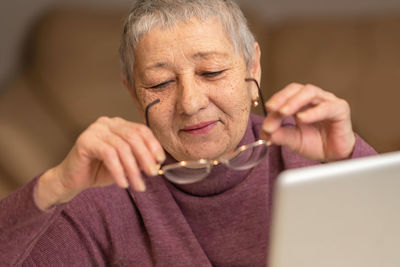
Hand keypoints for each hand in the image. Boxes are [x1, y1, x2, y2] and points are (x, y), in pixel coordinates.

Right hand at [35, 117, 164, 209]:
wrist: (72, 179)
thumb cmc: (100, 170)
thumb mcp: (126, 163)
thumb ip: (139, 159)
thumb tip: (157, 162)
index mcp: (118, 124)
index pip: (141, 130)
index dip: (153, 145)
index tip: (160, 161)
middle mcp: (107, 123)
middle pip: (133, 137)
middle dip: (145, 157)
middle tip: (152, 174)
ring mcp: (95, 130)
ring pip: (122, 147)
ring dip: (133, 169)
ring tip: (138, 185)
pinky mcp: (85, 141)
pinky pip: (109, 155)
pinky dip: (119, 171)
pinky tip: (123, 184)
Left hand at [261, 83, 355, 161]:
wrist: (334, 155)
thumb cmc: (315, 143)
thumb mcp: (293, 140)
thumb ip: (280, 134)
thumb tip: (265, 132)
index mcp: (301, 103)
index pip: (285, 95)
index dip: (275, 102)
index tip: (266, 112)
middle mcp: (314, 98)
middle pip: (296, 89)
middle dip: (282, 97)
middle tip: (271, 108)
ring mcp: (328, 101)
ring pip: (310, 92)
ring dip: (295, 101)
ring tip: (283, 112)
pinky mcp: (341, 109)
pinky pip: (327, 107)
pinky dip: (313, 112)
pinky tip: (302, 118)